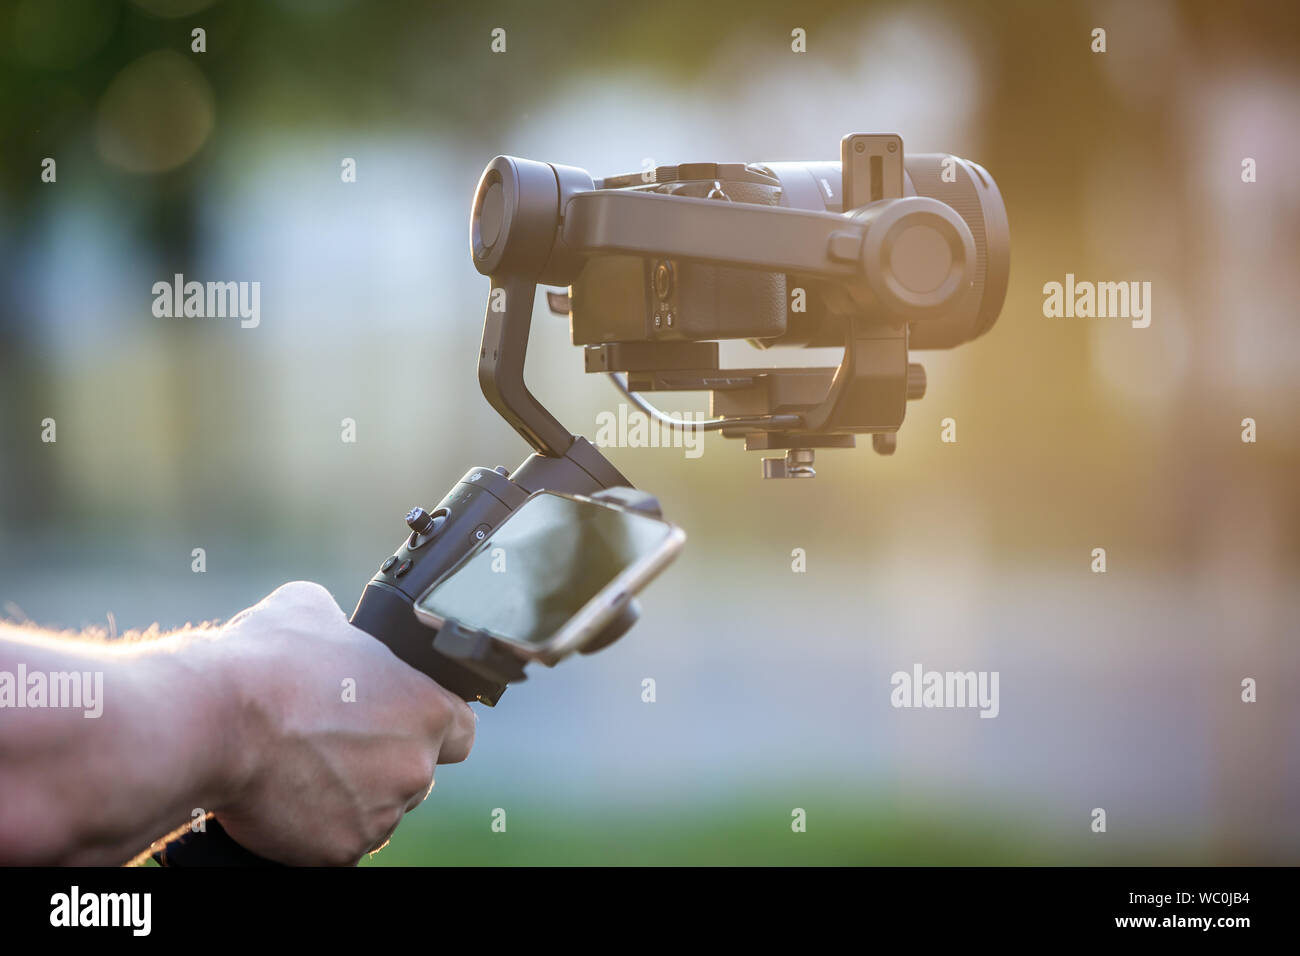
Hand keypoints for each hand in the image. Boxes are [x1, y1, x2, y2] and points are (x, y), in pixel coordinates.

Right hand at [210, 582, 474, 864]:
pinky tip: (284, 796)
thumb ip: (345, 629)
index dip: (429, 725)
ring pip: (376, 810)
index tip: (399, 722)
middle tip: (333, 742)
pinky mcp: (339, 852)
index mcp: (426, 710)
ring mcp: (380, 815)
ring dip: (349, 795)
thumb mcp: (313, 610)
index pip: (459, 729)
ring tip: (299, 765)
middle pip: (413, 772)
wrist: (211, 722)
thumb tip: (336, 631)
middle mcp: (414, 767)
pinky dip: (314, 828)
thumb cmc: (265, 661)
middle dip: (381, 762)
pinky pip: (336, 843)